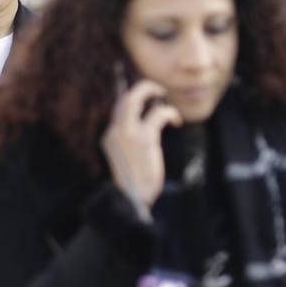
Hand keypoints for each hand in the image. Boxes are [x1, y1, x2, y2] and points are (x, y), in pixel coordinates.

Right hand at [101, 80, 182, 218]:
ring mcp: (127, 133)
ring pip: (136, 97)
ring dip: (152, 91)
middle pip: (125, 97)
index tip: (145, 94)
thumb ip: (130, 142)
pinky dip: (170, 113)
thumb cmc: (132, 184)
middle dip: (143, 87)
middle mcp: (115, 131)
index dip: (131, 96)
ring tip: (164, 96)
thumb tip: (146, 129)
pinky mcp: (144, 138)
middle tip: (157, 90)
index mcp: (109, 136)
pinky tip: (176, 121)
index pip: (118, 108)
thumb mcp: (125, 159)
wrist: (130, 199)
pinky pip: (158, 114)